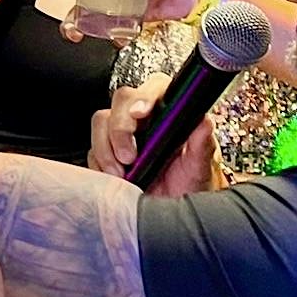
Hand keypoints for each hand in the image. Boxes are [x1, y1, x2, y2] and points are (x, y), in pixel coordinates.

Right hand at [90, 73, 222, 194]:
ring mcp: (123, 135)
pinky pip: (93, 149)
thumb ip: (202, 145)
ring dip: (106, 149)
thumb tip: (204, 123)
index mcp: (168, 113)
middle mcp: (144, 119)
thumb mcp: (200, 168)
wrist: (173, 208)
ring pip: (101, 122)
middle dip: (119, 128)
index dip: (143, 96)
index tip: (140, 114)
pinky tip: (116, 178)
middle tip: (128, 156)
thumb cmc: (190, 184)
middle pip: (121, 101)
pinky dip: (100, 164)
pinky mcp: (107, 152)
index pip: (154, 88)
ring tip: (122, 173)